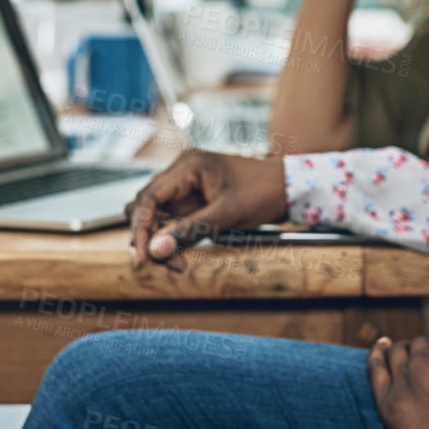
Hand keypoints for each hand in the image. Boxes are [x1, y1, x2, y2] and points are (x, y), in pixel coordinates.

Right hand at [125, 150, 287, 269]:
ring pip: (158, 217)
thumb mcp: (228, 214)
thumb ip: (190, 231)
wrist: (288, 187)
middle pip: (147, 207)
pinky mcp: (194, 201)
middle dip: (150, 236)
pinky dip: (173, 240)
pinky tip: (180, 255)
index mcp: (187, 166)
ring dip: (160, 241)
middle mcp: (182, 173)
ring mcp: (187, 187)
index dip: (141, 227)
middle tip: (161, 263)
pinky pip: (173, 222)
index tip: (142, 256)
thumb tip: (155, 250)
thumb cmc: (263, 192)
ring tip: (175, 262)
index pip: (149, 197)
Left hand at [367, 335, 428, 428]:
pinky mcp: (387, 401)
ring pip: (398, 353)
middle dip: (425, 355)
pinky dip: (377, 354)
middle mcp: (422, 360)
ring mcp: (402, 379)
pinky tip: (380, 346)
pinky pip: (376, 368)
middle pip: (419, 346)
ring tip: (405, 357)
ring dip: (404, 352)